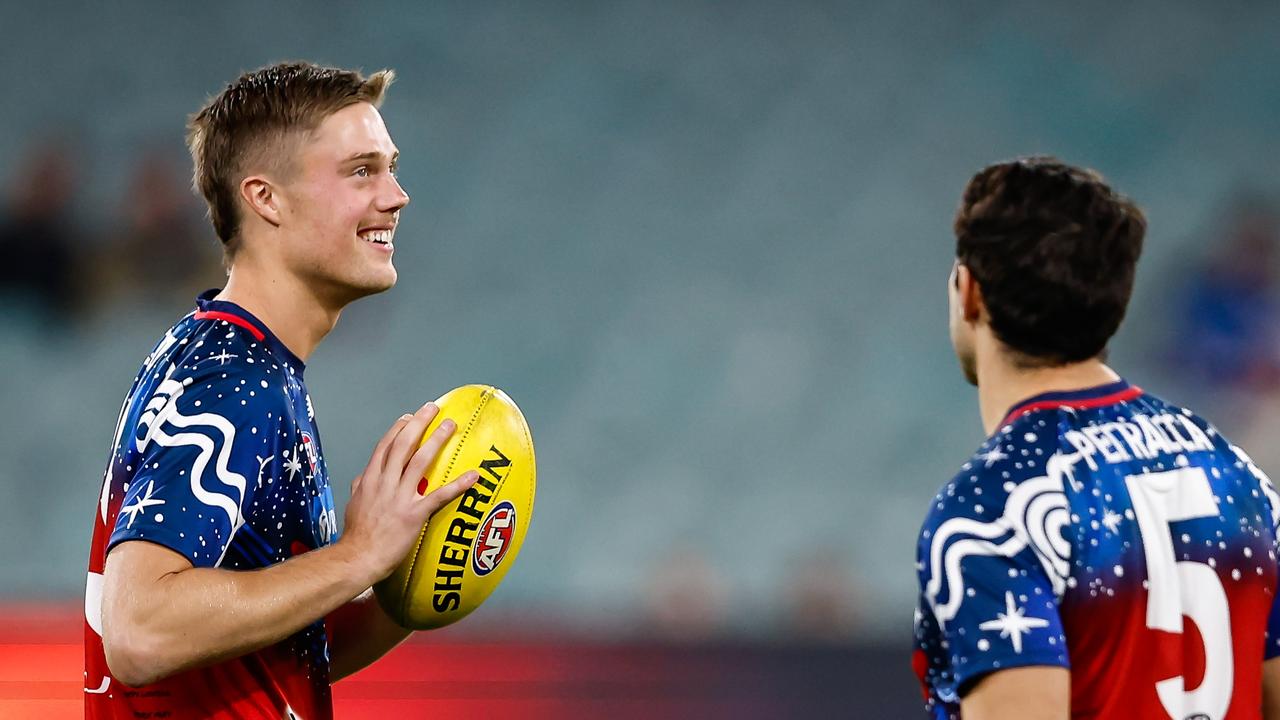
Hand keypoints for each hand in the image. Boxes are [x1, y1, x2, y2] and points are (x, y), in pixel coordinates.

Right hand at [341, 402, 478, 583]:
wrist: (358, 557)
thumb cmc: (356, 535)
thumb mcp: (353, 504)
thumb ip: (359, 486)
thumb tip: (363, 476)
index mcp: (370, 479)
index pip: (385, 447)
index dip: (398, 429)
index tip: (408, 417)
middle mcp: (385, 483)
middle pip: (403, 445)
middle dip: (419, 424)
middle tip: (432, 409)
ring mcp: (400, 497)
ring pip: (420, 462)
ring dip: (437, 441)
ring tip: (450, 426)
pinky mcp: (414, 514)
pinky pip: (439, 496)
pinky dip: (458, 485)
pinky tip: (473, 476)